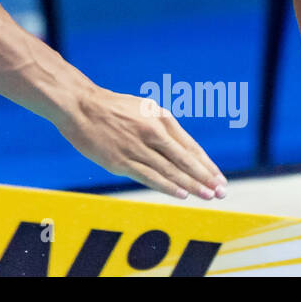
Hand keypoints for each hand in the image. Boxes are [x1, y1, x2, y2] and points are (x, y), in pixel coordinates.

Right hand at [57, 87, 226, 199]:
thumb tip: (182, 150)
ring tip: (208, 196)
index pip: (189, 146)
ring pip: (170, 170)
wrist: (78, 105)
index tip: (220, 178)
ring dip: (191, 185)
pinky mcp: (120, 160)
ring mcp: (136, 147)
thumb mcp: (142, 109)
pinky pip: (149, 176)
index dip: (206, 164)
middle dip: (205, 177)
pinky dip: (167, 186)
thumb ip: (161, 128)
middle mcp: (152, 132)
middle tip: (222, 192)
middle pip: (184, 159)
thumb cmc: (111, 108)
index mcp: (159, 117)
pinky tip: (181, 194)